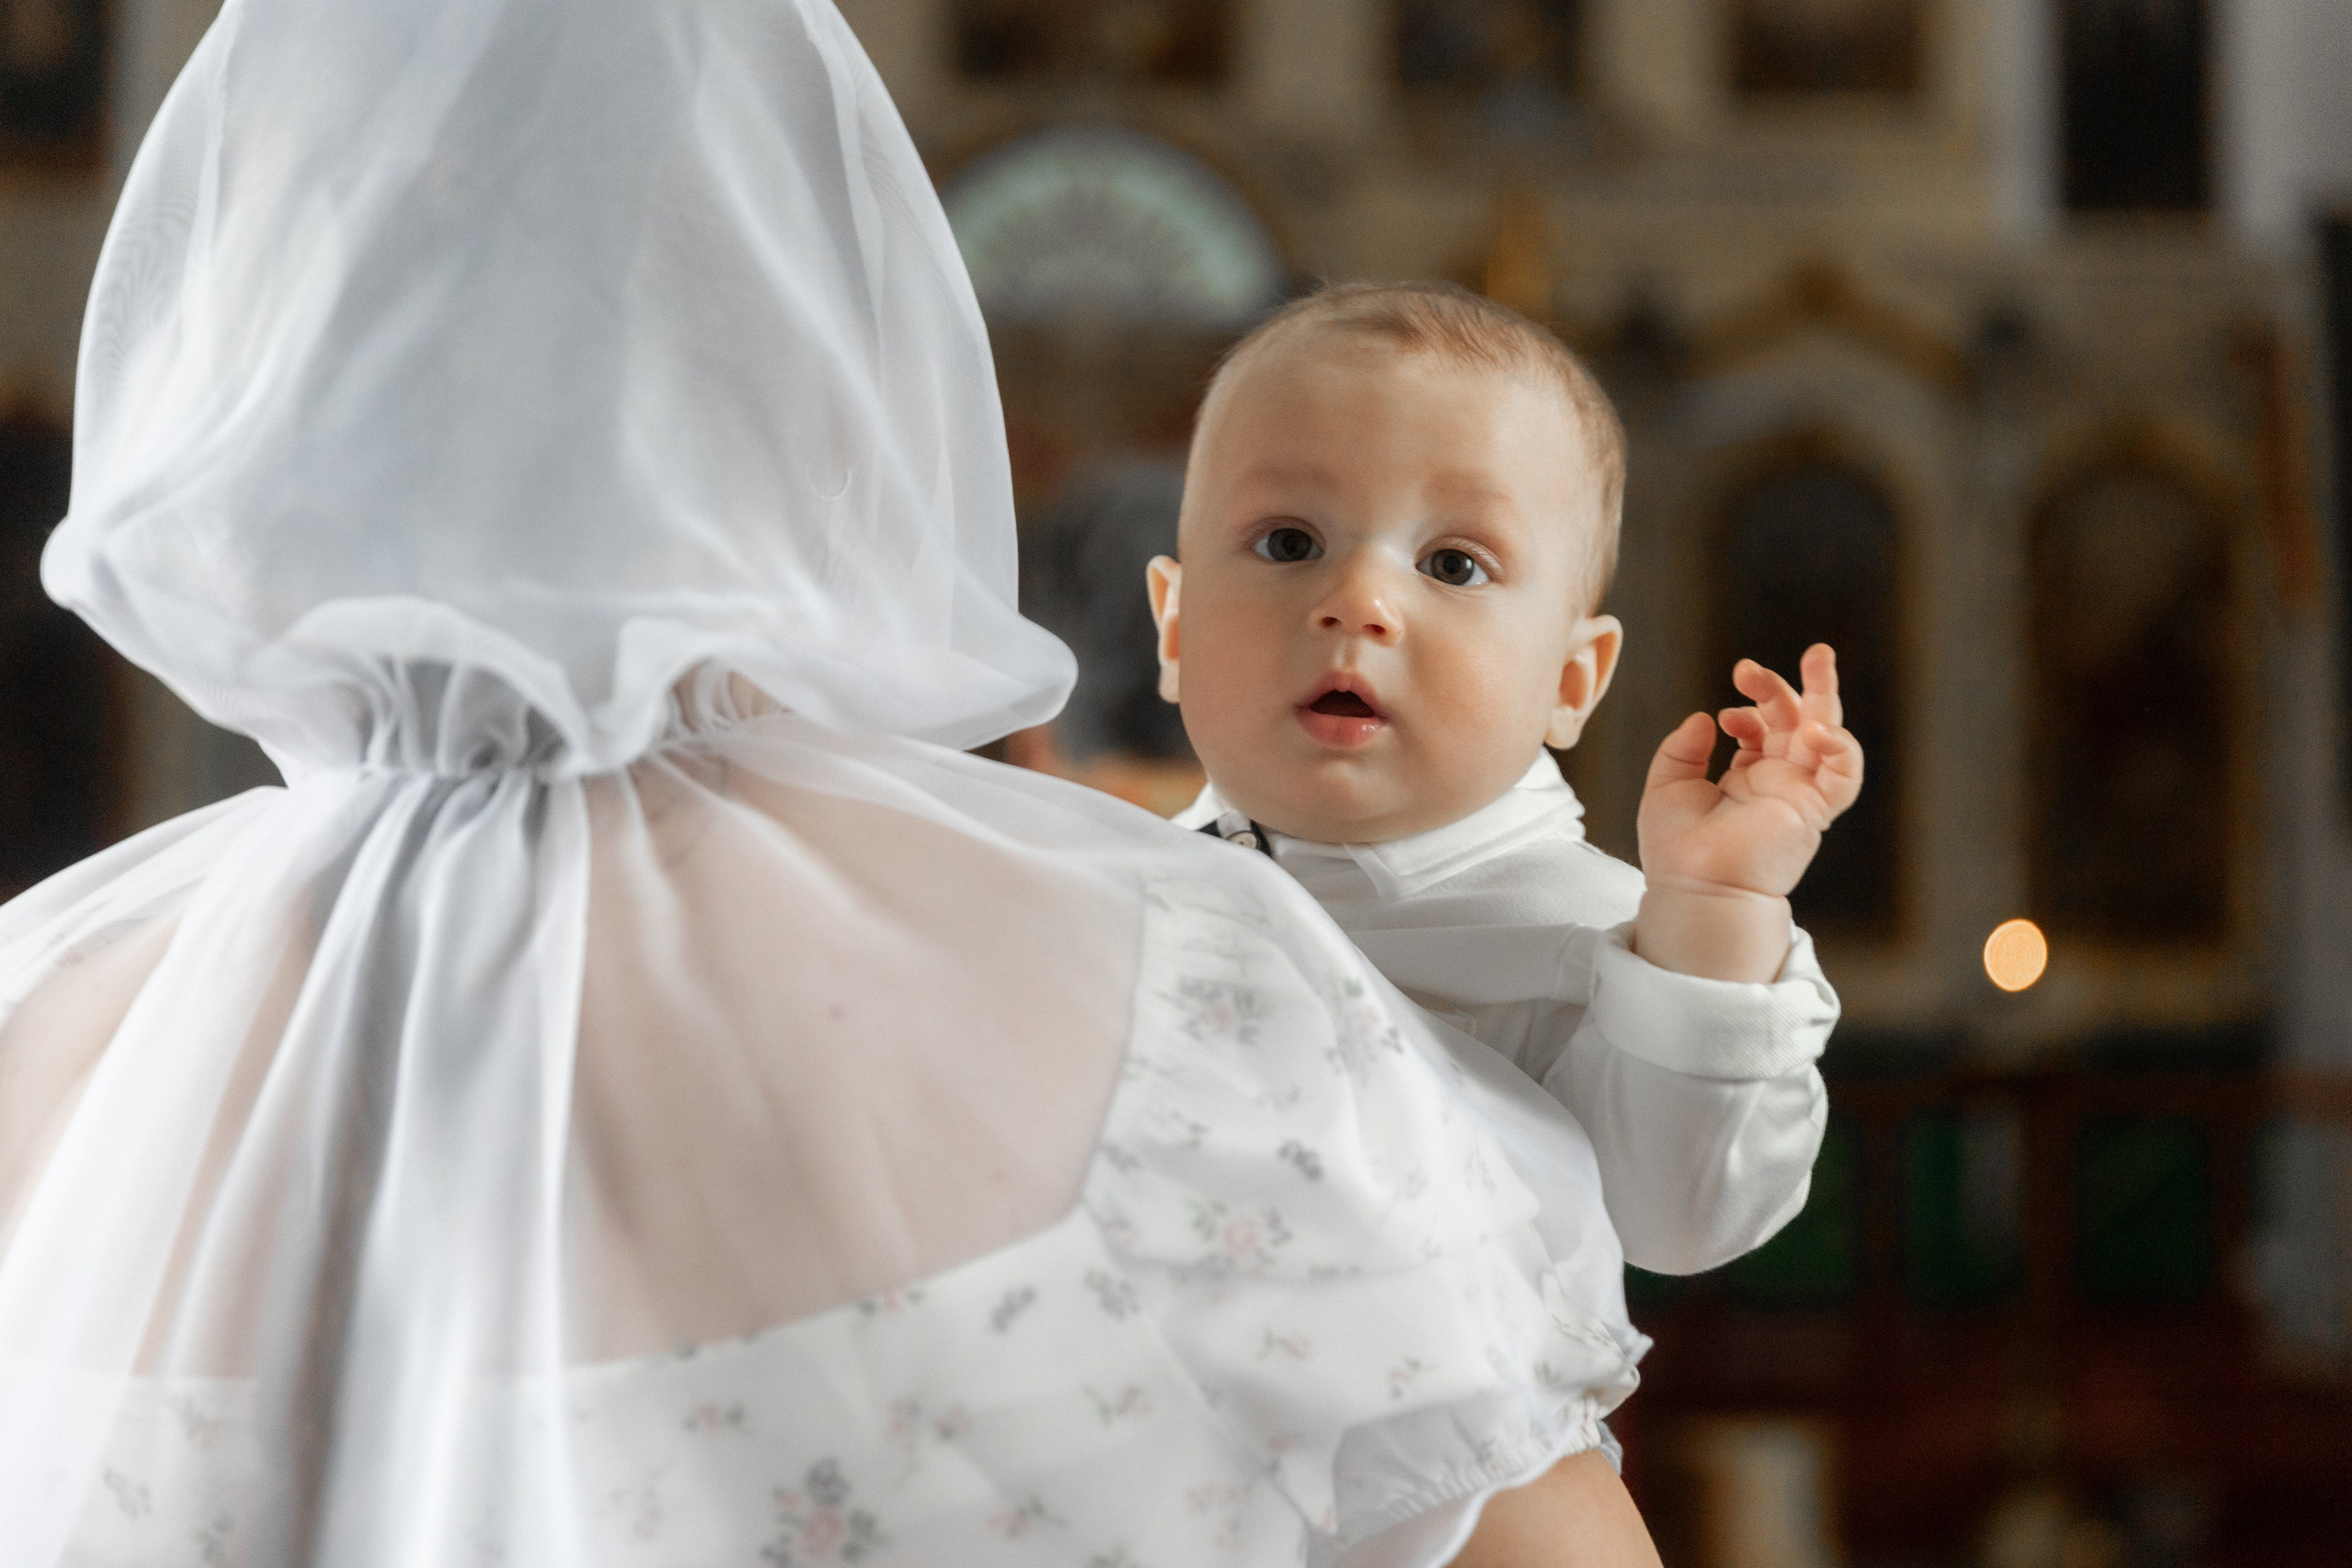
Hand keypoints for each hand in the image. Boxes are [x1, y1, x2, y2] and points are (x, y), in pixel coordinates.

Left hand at [1638, 644, 1864, 900]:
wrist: (1694, 887)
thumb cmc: (1677, 849)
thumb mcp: (1668, 786)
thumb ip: (1683, 749)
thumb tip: (1704, 716)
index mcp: (1746, 777)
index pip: (1762, 728)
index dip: (1749, 710)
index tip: (1724, 716)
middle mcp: (1778, 782)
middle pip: (1799, 721)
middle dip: (1794, 684)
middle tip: (1790, 655)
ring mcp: (1799, 794)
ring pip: (1828, 735)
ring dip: (1825, 695)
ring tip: (1818, 657)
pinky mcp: (1815, 810)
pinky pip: (1844, 774)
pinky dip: (1839, 745)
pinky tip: (1815, 728)